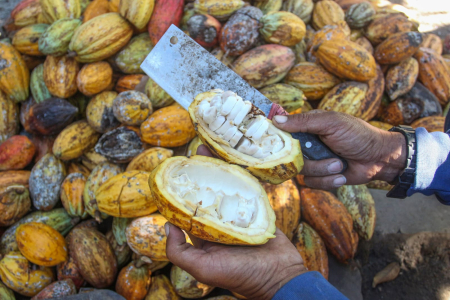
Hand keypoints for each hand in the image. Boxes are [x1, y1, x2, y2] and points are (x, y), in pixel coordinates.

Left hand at [164, 146, 306, 298]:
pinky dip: (242, 176)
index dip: (181, 190)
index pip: (189, 208)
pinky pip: (248, 190)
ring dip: (220, 169)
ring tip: (212, 149)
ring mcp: (239, 215)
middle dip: (201, 173)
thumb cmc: (241, 276)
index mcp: (205, 234)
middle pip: (207, 193)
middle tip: (196, 152)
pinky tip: (237, 160)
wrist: (280, 276)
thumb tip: (167, 225)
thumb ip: (180, 251)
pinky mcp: (257, 210)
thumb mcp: (203, 269)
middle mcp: (220, 223)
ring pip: (227, 188)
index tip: (177, 170)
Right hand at [273, 111, 406, 188]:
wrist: (380, 158)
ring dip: (324, 171)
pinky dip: (328, 181)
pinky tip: (342, 176)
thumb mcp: (331, 123)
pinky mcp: (321, 176)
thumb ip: (304, 121)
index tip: (276, 147)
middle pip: (291, 158)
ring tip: (341, 165)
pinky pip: (312, 183)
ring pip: (303, 172)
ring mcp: (314, 161)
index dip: (278, 141)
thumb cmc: (358, 135)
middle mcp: (307, 144)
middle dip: (313, 161)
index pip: (282, 133)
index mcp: (307, 127)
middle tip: (331, 157)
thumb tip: (276, 120)